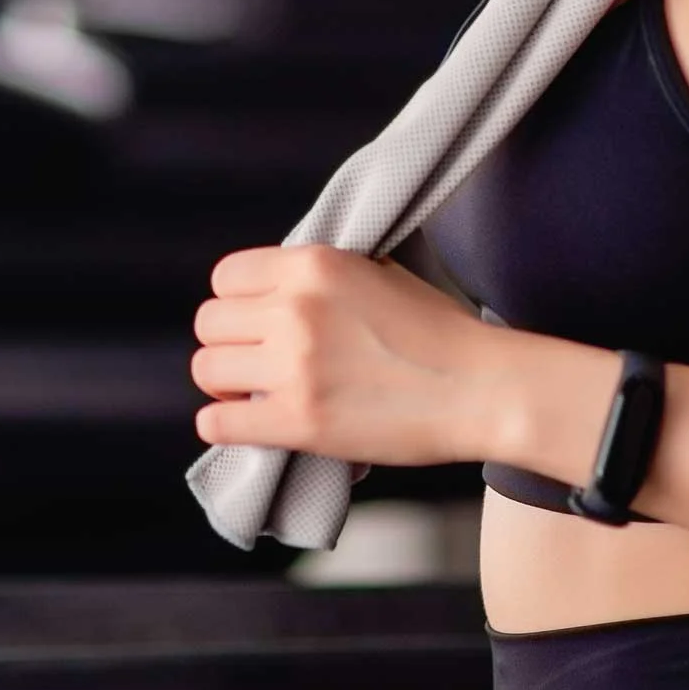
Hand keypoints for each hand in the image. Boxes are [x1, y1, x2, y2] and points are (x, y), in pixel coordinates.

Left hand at [192, 242, 498, 466]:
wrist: (483, 388)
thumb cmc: (440, 333)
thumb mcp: (378, 272)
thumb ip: (322, 274)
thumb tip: (277, 287)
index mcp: (314, 265)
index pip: (226, 277)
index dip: (236, 302)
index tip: (255, 323)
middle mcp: (296, 309)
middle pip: (208, 322)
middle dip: (228, 343)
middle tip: (254, 363)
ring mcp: (294, 366)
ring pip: (206, 368)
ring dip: (224, 383)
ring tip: (251, 393)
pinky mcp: (298, 421)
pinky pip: (217, 422)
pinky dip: (223, 424)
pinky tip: (245, 423)